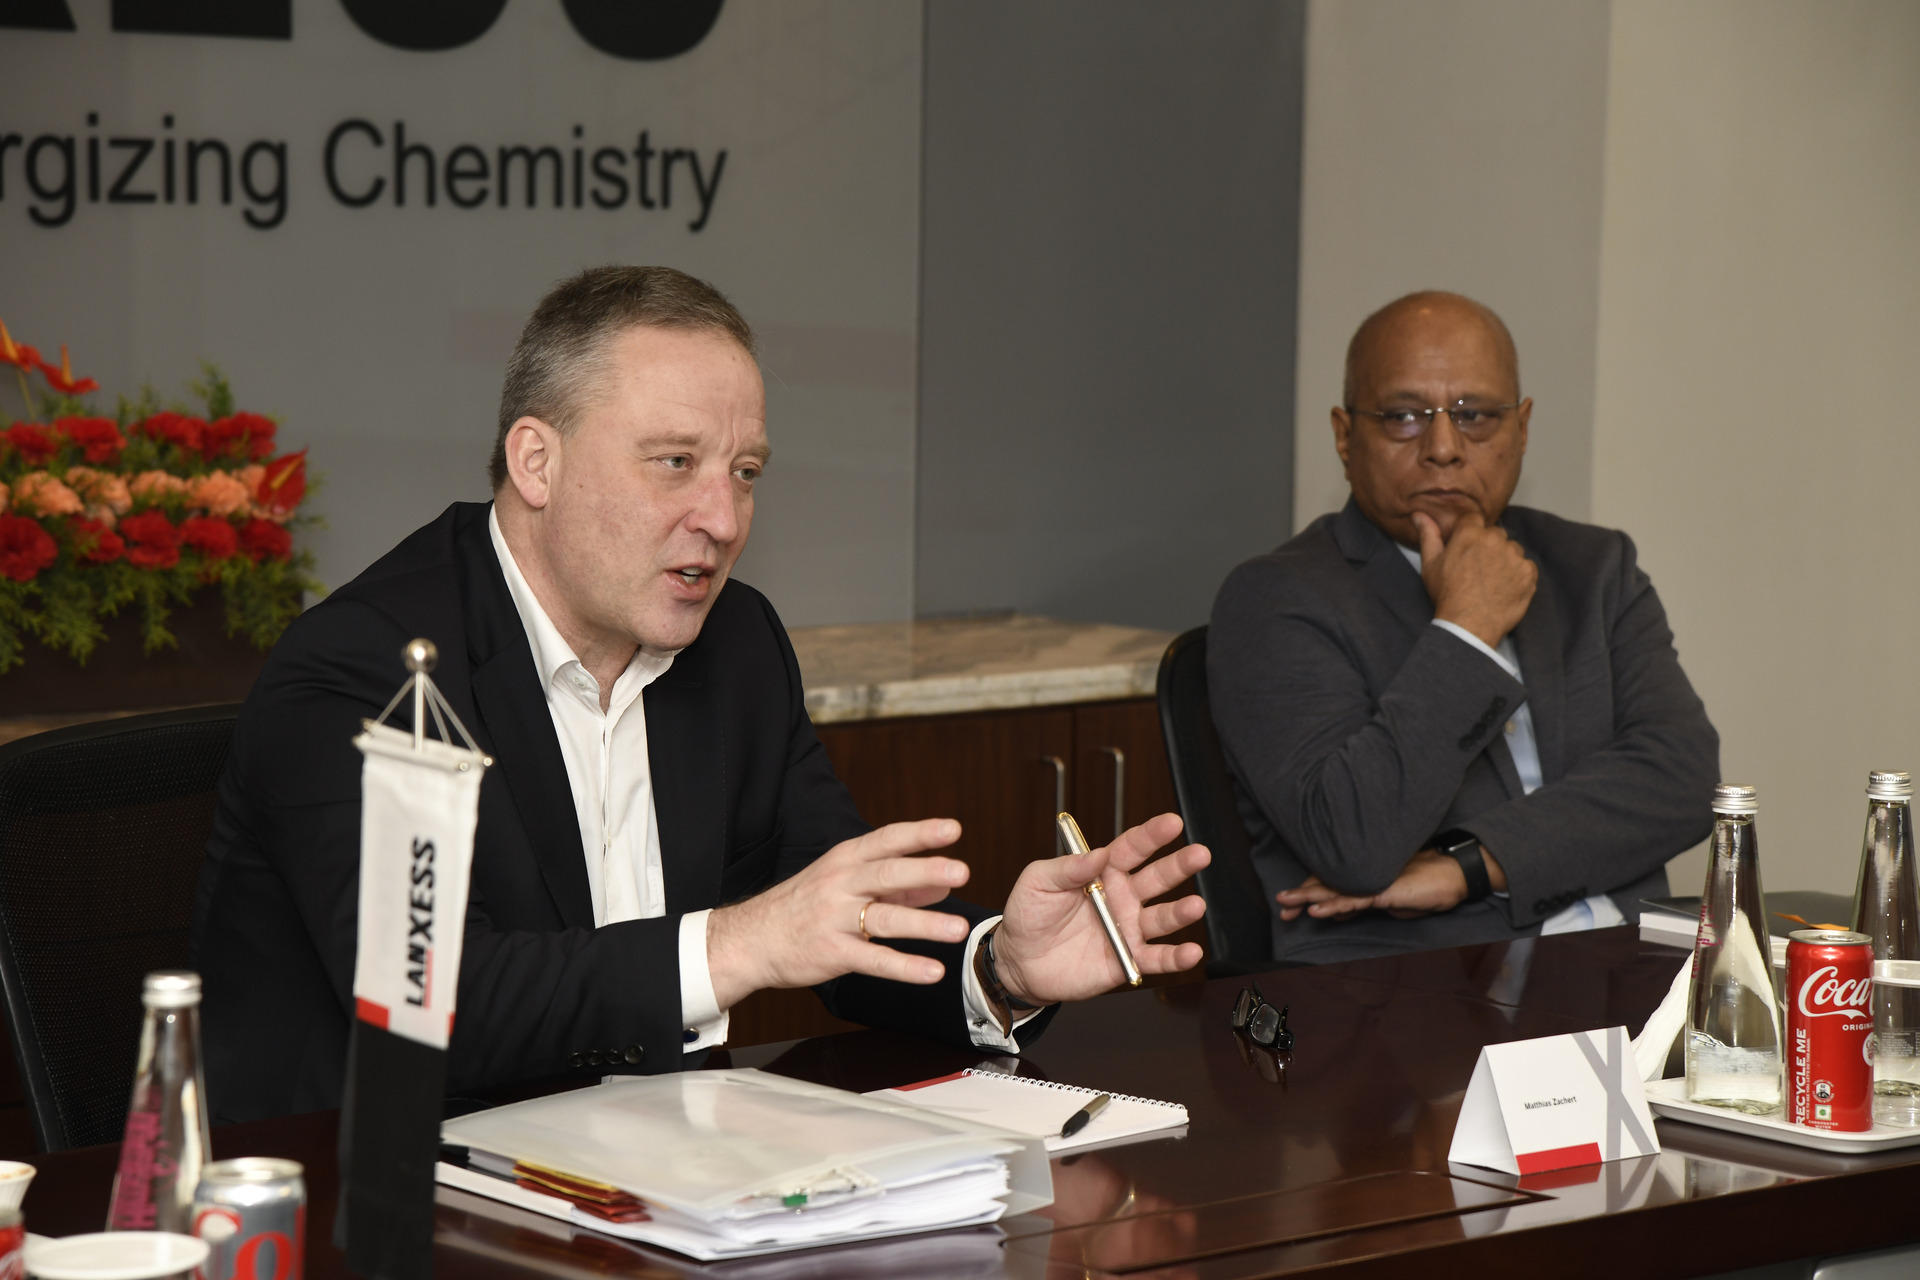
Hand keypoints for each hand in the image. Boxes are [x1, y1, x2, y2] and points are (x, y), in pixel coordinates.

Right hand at [705, 819, 973, 1009]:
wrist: (751, 938)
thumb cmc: (804, 905)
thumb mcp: (844, 880)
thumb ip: (897, 883)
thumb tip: (942, 884)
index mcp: (845, 860)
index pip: (887, 840)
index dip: (920, 834)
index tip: (953, 829)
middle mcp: (840, 884)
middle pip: (887, 874)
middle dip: (925, 870)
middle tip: (961, 871)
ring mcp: (835, 919)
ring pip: (885, 918)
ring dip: (924, 923)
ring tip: (959, 928)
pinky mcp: (833, 953)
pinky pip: (874, 960)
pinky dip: (905, 967)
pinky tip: (932, 971)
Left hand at [992, 812, 1208, 1005]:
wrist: (1019, 962)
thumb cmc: (1028, 915)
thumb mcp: (1038, 881)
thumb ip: (1067, 867)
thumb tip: (1097, 853)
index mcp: (1103, 872)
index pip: (1133, 848)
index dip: (1153, 835)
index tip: (1173, 823)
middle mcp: (1123, 898)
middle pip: (1158, 878)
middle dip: (1180, 865)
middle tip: (1200, 854)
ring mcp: (1127, 929)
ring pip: (1162, 917)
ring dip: (1181, 912)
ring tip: (1196, 906)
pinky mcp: (1126, 960)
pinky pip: (1155, 959)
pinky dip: (1174, 957)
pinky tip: (1191, 952)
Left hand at [1276, 846, 1506, 921]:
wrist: (1452, 876)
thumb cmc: (1424, 888)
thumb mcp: (1389, 904)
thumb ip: (1362, 906)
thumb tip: (1337, 914)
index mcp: (1364, 880)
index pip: (1330, 885)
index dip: (1308, 892)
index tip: (1289, 904)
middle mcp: (1364, 877)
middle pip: (1326, 885)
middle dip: (1301, 895)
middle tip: (1280, 903)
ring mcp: (1373, 883)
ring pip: (1334, 891)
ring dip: (1308, 897)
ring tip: (1286, 902)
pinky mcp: (1384, 891)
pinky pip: (1354, 900)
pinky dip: (1333, 906)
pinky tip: (1316, 911)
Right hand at [1413, 509, 1536, 648]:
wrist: (1469, 625)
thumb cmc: (1447, 595)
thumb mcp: (1431, 565)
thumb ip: (1428, 535)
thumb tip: (1419, 515)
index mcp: (1469, 534)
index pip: (1474, 519)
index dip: (1470, 532)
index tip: (1467, 548)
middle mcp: (1494, 540)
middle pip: (1495, 534)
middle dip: (1488, 546)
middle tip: (1478, 569)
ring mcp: (1514, 556)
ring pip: (1512, 549)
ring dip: (1505, 560)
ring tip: (1491, 581)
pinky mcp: (1528, 572)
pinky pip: (1526, 566)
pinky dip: (1518, 575)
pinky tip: (1504, 588)